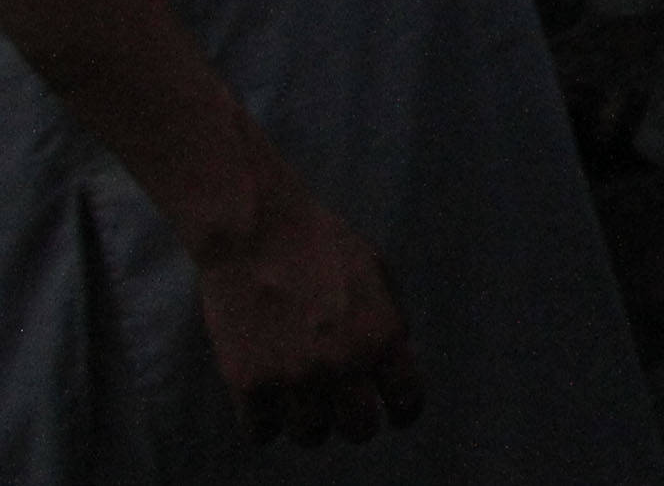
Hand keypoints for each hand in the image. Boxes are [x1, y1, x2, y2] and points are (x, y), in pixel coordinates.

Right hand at [192, 175, 422, 447]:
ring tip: (303, 400)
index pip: (407, 401)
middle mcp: (344, 363)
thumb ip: (389, 323)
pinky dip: (267, 423)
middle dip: (357, 422)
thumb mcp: (377, 275)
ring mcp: (296, 377)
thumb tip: (391, 370)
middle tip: (346, 410)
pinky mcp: (250, 384)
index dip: (403, 412)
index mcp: (383, 335)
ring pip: (311, 436)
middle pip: (359, 429)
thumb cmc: (320, 246)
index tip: (395, 415)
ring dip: (311, 422)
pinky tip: (269, 403)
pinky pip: (262, 432)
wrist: (257, 232)